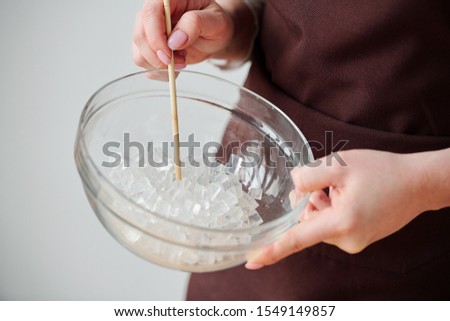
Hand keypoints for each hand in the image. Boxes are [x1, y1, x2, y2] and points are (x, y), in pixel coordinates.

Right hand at [132, 0, 233, 69]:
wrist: (213, 35)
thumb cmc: (214, 23)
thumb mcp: (215, 21)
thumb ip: (195, 24)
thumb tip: (174, 40)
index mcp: (168, 0)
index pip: (150, 14)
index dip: (156, 38)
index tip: (169, 56)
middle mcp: (154, 13)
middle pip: (140, 36)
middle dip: (158, 56)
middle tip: (181, 62)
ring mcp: (148, 31)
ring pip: (139, 53)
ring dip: (160, 65)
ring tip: (182, 61)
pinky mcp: (148, 47)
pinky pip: (144, 64)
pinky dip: (159, 72)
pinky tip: (175, 67)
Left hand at [246, 149, 432, 269]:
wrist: (417, 184)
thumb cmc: (383, 172)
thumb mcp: (340, 164)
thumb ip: (308, 176)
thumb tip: (293, 189)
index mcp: (341, 223)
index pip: (297, 240)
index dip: (272, 250)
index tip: (251, 260)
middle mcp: (346, 240)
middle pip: (306, 223)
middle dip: (307, 202)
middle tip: (326, 185)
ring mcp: (353, 243)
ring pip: (317, 222)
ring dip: (320, 203)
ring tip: (341, 188)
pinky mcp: (357, 239)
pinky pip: (330, 224)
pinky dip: (330, 209)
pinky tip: (344, 195)